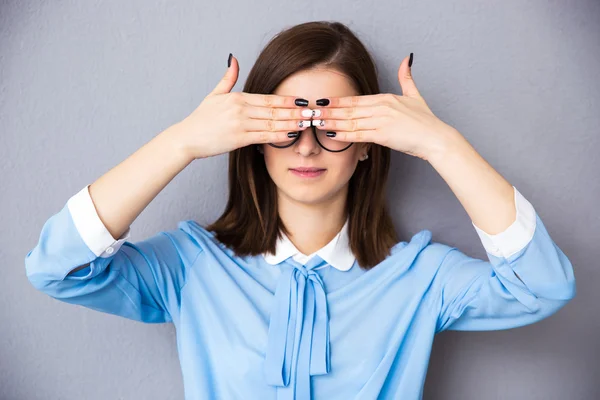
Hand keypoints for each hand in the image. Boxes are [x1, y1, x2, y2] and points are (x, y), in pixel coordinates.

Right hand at [173, 54, 314, 159]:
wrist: (187, 138)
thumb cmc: (201, 118)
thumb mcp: (214, 95)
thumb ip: (227, 78)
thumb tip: (233, 58)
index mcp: (237, 98)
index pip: (268, 98)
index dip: (287, 100)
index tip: (303, 101)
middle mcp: (240, 110)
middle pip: (274, 110)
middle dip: (295, 112)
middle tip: (313, 112)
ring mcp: (240, 124)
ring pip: (272, 124)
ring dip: (291, 124)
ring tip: (307, 124)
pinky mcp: (238, 139)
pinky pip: (263, 137)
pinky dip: (278, 136)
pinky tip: (291, 136)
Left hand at [309, 54, 461, 160]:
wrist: (436, 138)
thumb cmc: (426, 121)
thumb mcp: (415, 96)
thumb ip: (407, 78)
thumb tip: (406, 59)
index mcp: (386, 98)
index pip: (356, 99)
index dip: (338, 101)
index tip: (323, 102)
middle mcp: (381, 107)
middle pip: (349, 109)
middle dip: (329, 110)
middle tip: (311, 112)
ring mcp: (381, 120)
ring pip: (350, 121)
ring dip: (331, 121)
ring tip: (316, 122)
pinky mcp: (383, 135)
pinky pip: (358, 134)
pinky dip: (343, 134)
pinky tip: (331, 134)